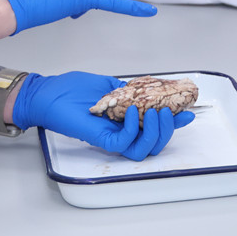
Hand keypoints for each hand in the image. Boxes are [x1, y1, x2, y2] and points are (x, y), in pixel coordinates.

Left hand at [11, 71, 194, 160]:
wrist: (48, 93)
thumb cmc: (72, 90)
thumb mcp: (110, 86)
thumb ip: (130, 91)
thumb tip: (151, 88)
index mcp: (125, 122)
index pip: (154, 130)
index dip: (174, 124)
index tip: (188, 112)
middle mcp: (121, 134)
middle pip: (155, 144)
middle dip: (169, 129)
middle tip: (171, 111)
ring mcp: (112, 138)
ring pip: (144, 149)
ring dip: (156, 132)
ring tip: (156, 113)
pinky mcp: (101, 139)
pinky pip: (125, 143)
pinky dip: (134, 129)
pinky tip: (132, 112)